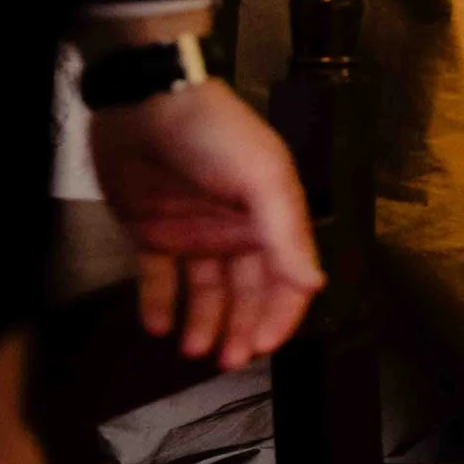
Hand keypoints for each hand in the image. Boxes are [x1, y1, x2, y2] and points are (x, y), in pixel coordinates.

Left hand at [91, 81, 322, 370]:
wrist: (148, 101)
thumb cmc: (216, 133)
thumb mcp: (264, 179)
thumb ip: (288, 233)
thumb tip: (315, 285)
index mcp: (272, 218)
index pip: (286, 278)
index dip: (280, 315)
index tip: (265, 346)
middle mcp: (237, 230)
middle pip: (247, 292)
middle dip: (243, 328)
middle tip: (230, 361)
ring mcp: (195, 232)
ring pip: (205, 291)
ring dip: (204, 323)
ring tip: (194, 351)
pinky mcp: (152, 230)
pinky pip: (158, 277)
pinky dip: (158, 303)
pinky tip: (158, 326)